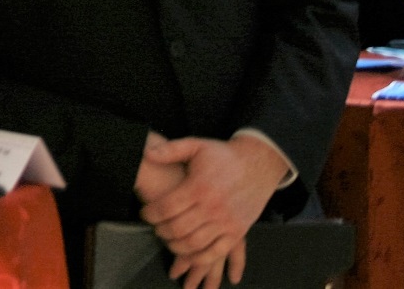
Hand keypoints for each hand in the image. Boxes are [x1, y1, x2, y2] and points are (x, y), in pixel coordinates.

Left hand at [138, 135, 287, 288]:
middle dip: (161, 231)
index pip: (167, 207)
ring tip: (169, 239)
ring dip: (176, 246)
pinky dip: (199, 257)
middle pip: (178, 228)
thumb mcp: (196, 146)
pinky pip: (216, 252)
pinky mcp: (237, 232)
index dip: (151, 214)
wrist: (258, 165)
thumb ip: (170, 150)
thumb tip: (147, 154)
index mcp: (199, 186)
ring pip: (194, 243)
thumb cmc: (224, 156)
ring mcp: (226, 222)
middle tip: (156, 228)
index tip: (144, 213)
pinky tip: (189, 254)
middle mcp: (212, 207)